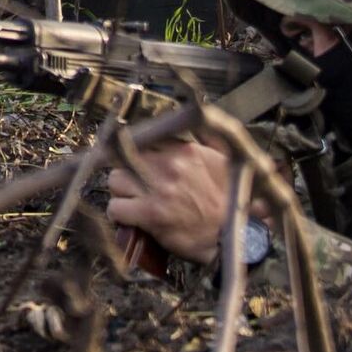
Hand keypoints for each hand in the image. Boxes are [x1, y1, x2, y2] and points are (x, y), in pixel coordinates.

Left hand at [105, 137, 235, 265]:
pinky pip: (116, 207)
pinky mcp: (151, 214)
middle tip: (136, 186)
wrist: (235, 235)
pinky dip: (119, 215)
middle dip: (127, 172)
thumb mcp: (224, 160)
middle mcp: (170, 165)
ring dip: (121, 192)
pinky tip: (131, 219)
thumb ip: (207, 138)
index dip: (138, 154)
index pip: (145, 139)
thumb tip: (199, 116)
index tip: (139, 164)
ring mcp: (159, 189)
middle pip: (124, 158)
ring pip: (115, 181)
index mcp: (186, 150)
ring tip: (133, 202)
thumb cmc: (230, 201)